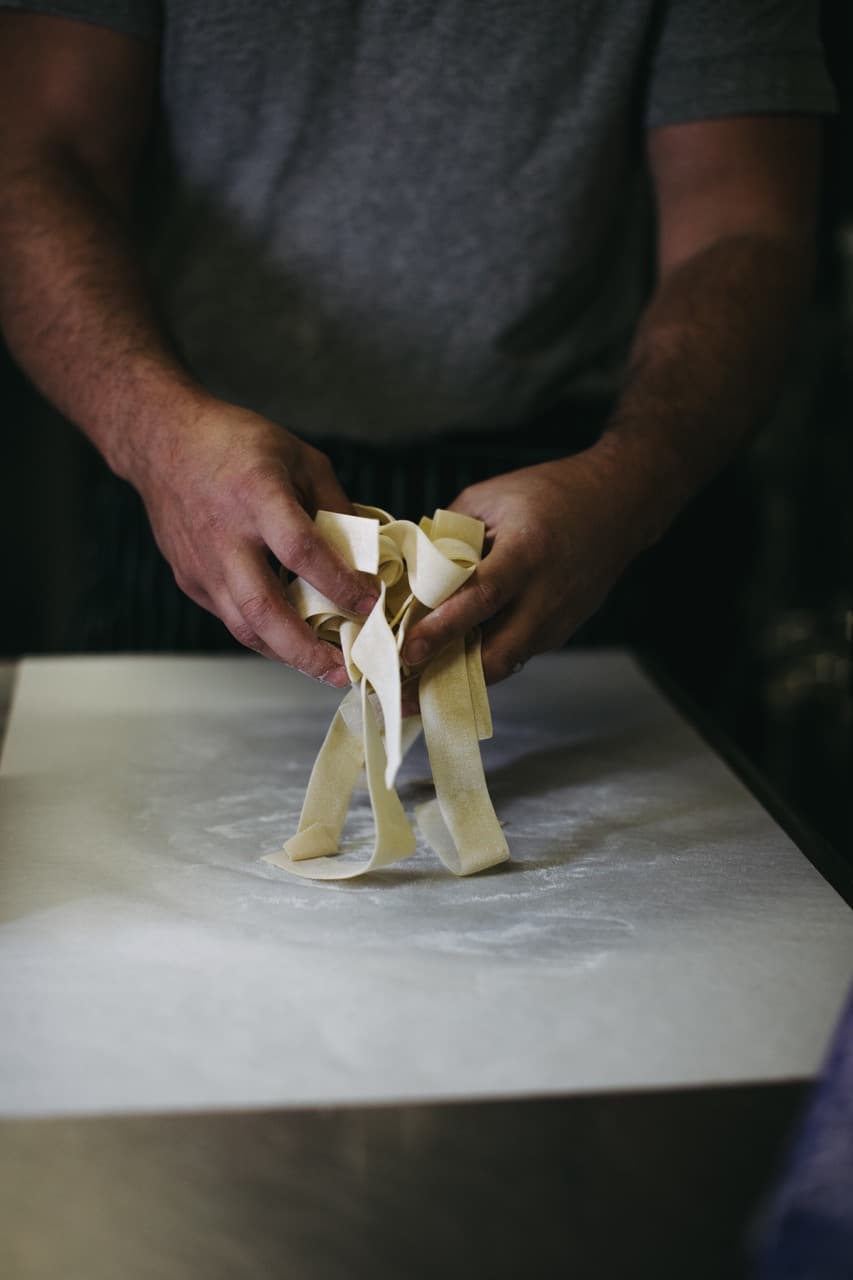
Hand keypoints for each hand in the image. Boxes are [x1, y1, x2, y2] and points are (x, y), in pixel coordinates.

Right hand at [131, 395, 377, 683]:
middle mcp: (226, 537)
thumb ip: (334, 505)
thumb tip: (365, 553)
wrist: (162, 442)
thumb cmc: (236, 443)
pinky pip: (231, 617)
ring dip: (286, 654)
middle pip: (264, 608)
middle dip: (307, 649)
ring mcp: (203, 564)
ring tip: (324, 668)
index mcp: (257, 496)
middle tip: (343, 671)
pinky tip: (292, 641)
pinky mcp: (190, 580)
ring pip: (244, 626)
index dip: (339, 583)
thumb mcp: (299, 457)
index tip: (371, 605)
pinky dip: (264, 635)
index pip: (301, 551)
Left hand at [402, 448, 650, 684]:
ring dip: (459, 678)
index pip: (481, 598)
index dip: (442, 628)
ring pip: (503, 664)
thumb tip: (410, 569)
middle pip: (497, 655)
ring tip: (413, 689)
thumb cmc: (552, 494)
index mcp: (527, 554)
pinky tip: (449, 664)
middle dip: (446, 679)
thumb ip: (448, 535)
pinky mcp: (559, 632)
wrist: (618, 506)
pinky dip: (480, 663)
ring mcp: (557, 620)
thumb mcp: (490, 498)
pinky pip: (514, 654)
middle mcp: (546, 595)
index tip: (408, 651)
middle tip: (401, 693)